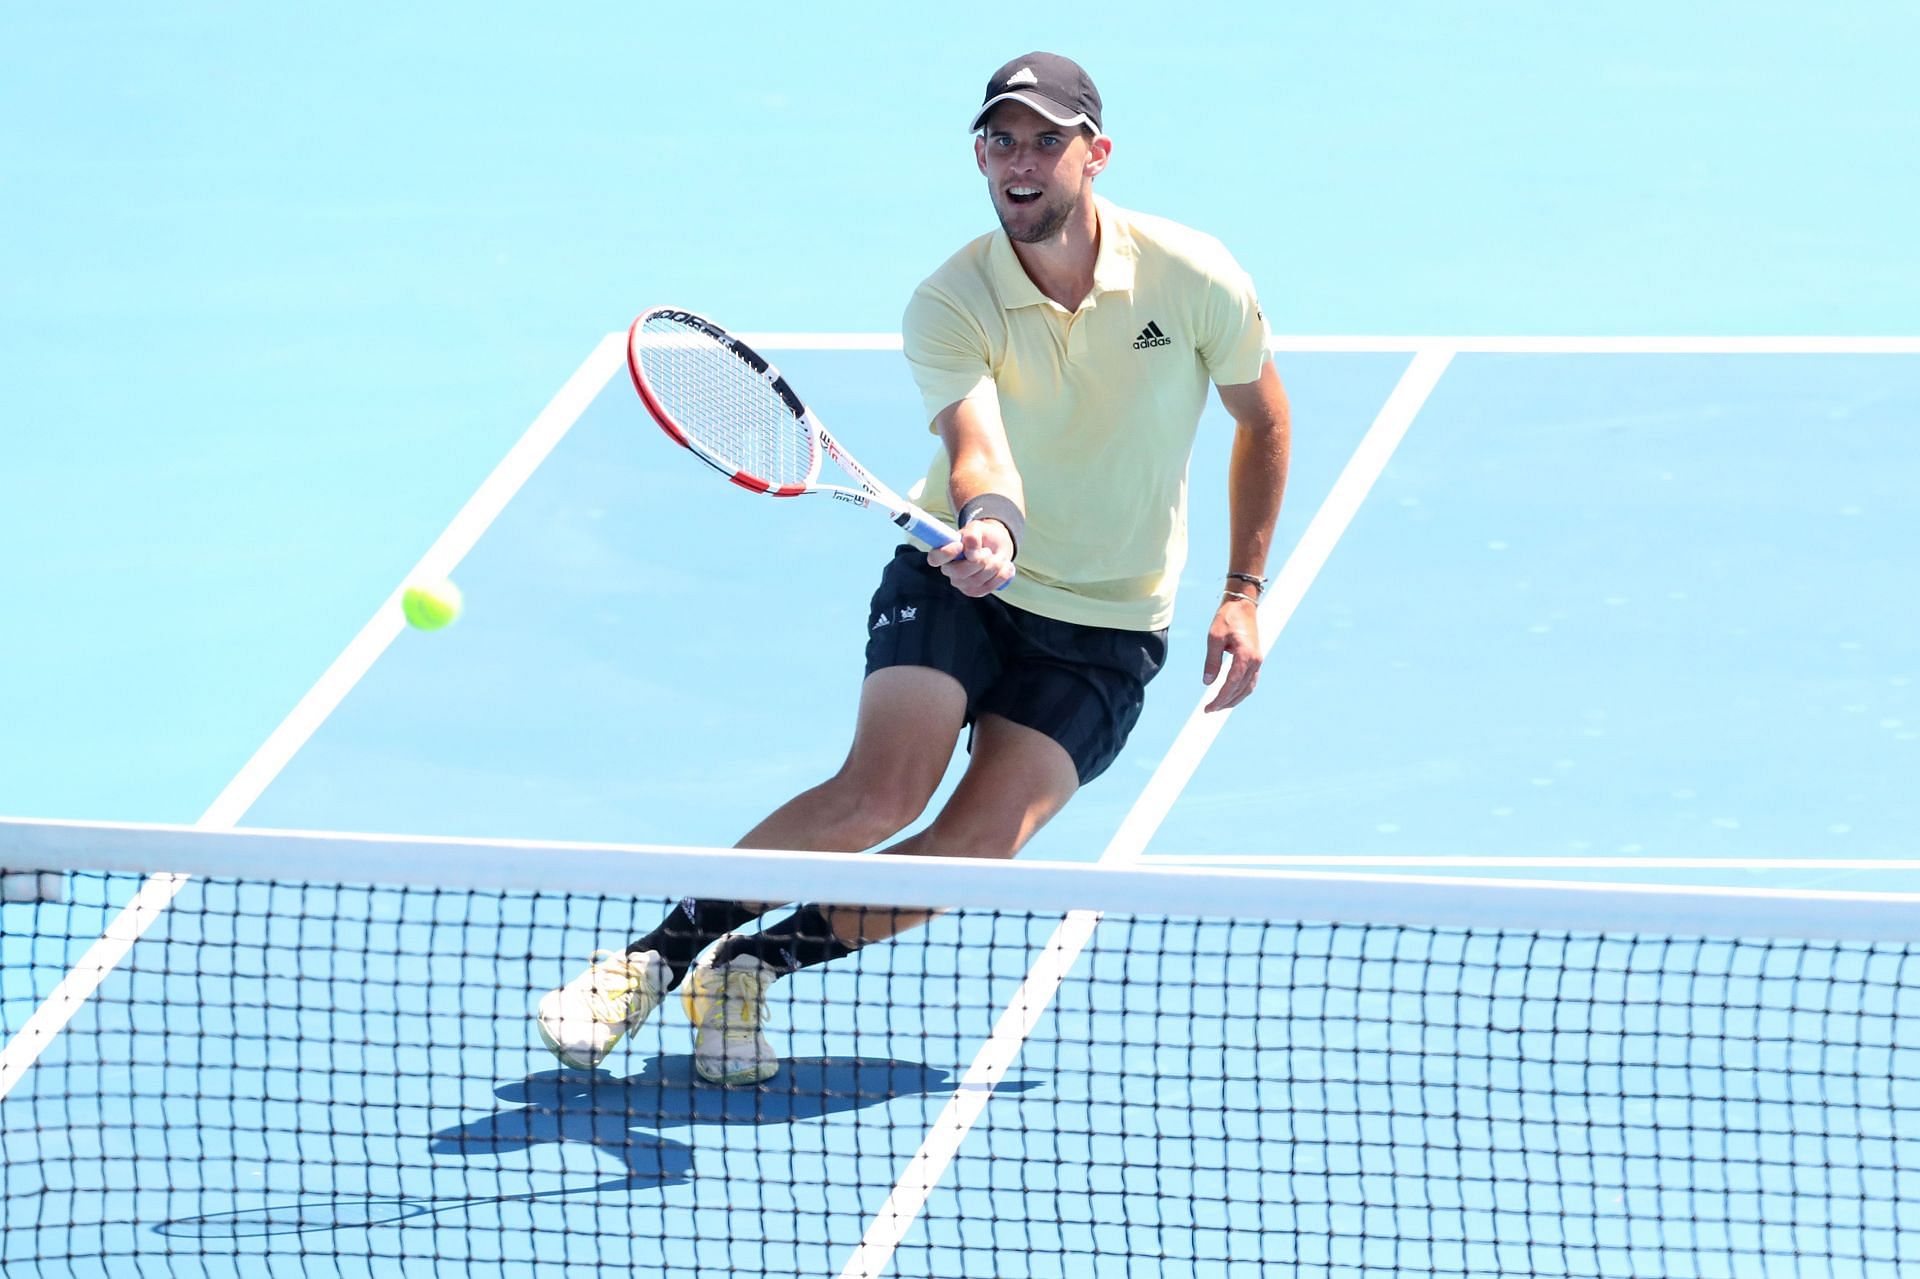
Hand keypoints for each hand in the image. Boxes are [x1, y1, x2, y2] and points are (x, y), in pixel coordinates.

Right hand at [927, 519, 1015, 596]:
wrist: (997, 547)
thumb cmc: (982, 536)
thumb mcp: (977, 528)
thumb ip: (972, 536)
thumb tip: (971, 553)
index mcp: (943, 553)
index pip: (935, 558)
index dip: (946, 553)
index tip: (960, 545)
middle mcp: (949, 570)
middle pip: (960, 572)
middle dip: (980, 560)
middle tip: (988, 551)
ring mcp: (961, 583)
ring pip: (978, 579)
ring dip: (994, 565)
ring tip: (997, 556)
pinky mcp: (975, 591)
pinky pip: (990, 586)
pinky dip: (1002, 574)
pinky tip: (1005, 565)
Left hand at [1203, 595, 1261, 711]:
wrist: (1242, 604)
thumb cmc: (1227, 618)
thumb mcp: (1214, 638)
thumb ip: (1212, 661)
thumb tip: (1207, 683)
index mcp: (1246, 656)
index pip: (1232, 684)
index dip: (1220, 699)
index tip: (1208, 708)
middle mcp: (1255, 661)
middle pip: (1241, 690)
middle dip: (1225, 702)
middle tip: (1209, 710)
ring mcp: (1258, 661)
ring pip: (1248, 688)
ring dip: (1234, 699)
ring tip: (1218, 706)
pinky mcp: (1256, 659)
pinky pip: (1250, 681)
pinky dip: (1240, 691)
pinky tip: (1229, 695)